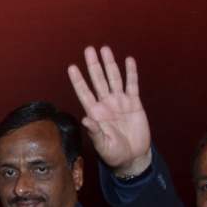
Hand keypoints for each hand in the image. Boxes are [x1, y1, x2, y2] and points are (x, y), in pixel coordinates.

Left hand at [67, 46, 151, 177]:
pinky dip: (131, 73)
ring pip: (114, 79)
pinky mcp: (134, 103)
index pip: (84, 93)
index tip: (71, 67)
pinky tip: (128, 60)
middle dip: (93, 65)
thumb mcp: (102, 146)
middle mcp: (106, 104)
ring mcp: (120, 102)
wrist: (133, 157)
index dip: (78, 80)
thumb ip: (95, 132)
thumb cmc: (114, 154)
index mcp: (95, 114)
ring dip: (109, 64)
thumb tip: (86, 119)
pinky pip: (132, 85)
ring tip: (105, 49)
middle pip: (98, 80)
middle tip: (89, 49)